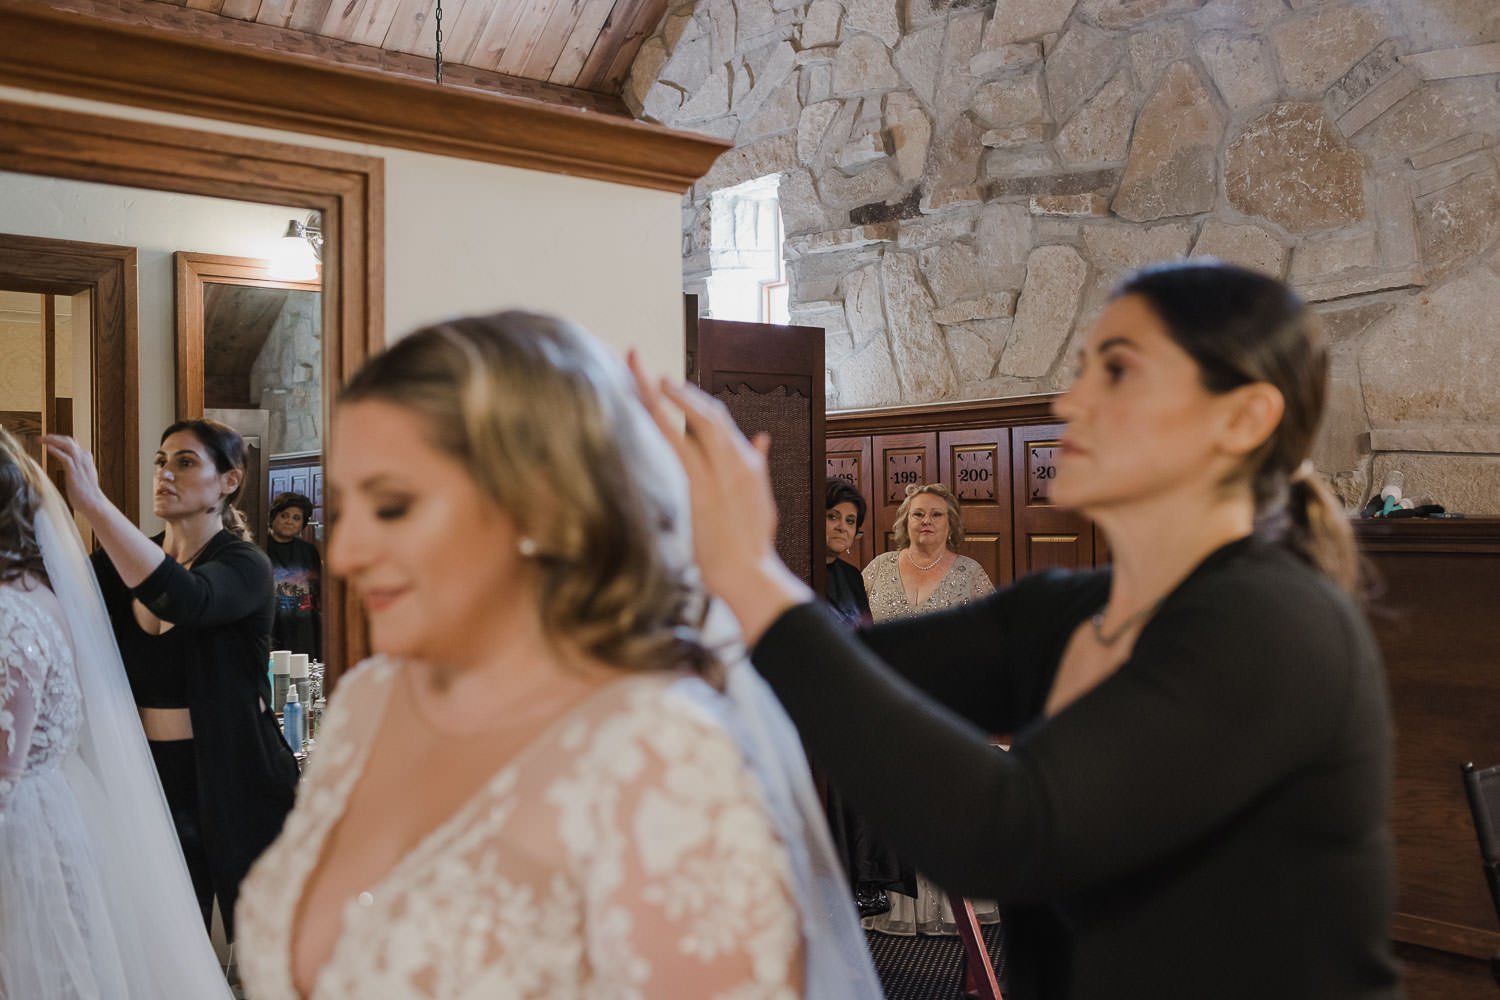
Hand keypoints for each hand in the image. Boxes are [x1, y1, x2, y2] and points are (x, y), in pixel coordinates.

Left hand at [41, 434, 108, 517]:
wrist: (94, 503)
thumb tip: (70, 467)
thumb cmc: (86, 494)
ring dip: (53, 440)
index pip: (73, 444)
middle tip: (42, 437)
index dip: (60, 440)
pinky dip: (55, 450)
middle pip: (69, 441)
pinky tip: (47, 448)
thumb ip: (77, 469)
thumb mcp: (83, 477)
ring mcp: (80, 463)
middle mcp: (84, 458)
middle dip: (54, 437)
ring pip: (67, 445)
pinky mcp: (74, 470)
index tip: (50, 441)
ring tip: (42, 439)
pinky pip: (64, 456)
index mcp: (86, 460)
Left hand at [628, 353, 810, 642]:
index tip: (665, 382)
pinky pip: (678, 446)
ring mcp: (719, 472)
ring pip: (690, 421)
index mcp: (747, 461)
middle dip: (667, 385)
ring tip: (635, 371)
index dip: (689, 396)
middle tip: (632, 359)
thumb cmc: (751, 543)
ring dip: (660, 395)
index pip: (715, 417)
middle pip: (701, 410)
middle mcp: (734, 460)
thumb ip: (759, 461)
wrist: (749, 573)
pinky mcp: (701, 487)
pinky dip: (662, 421)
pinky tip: (647, 406)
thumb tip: (762, 436)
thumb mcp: (761, 497)